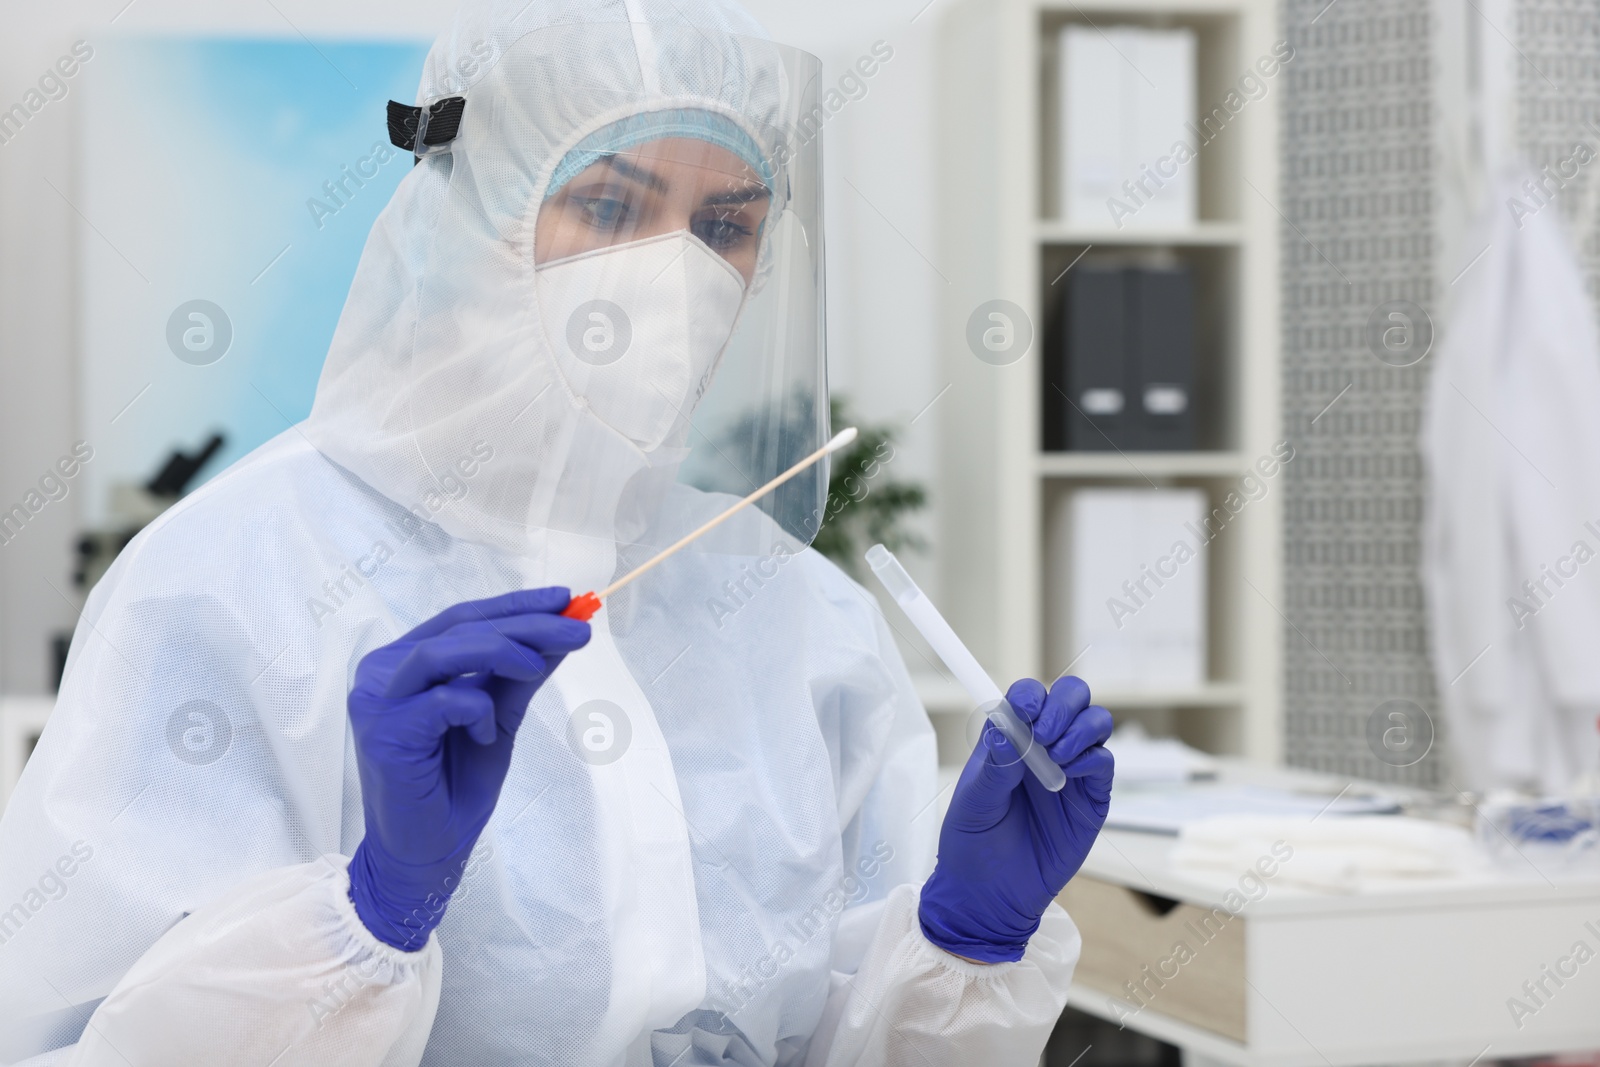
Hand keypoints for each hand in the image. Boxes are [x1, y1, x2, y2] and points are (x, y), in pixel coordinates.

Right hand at [346, 588, 589, 949]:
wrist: (427, 853)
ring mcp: (376, 700)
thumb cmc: (454, 785)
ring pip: (444, 651)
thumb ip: (520, 675)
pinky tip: (486, 734)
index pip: (463, 617)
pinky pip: (442, 701)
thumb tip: (562, 632)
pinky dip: (475, 711)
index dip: (515, 605)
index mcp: (406, 661)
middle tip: (576, 628)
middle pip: (459, 628)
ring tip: (539, 666)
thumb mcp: (499, 718)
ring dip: (502, 651)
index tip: (566, 599)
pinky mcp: (383, 732)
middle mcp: (383, 672)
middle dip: (524, 624)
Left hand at [919, 676, 1113, 962]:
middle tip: (1044, 732)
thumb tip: (1010, 728)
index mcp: (1010, 738)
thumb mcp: (974, 801)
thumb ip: (996, 765)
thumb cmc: (972, 843)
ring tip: (1056, 756)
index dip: (1030, 695)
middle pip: (1070, 698)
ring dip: (1080, 729)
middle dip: (1064, 704)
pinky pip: (1104, 763)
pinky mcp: (1092, 798)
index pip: (1028, 696)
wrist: (990, 895)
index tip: (1025, 710)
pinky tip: (1067, 776)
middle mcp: (1044, 746)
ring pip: (1095, 722)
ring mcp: (1071, 770)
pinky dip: (1091, 759)